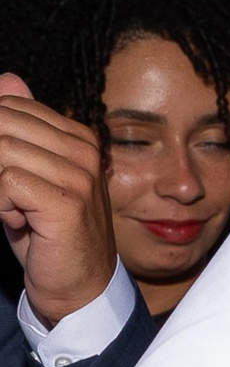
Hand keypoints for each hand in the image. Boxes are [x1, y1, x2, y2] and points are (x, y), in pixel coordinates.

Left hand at [0, 76, 115, 325]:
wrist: (78, 289)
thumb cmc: (46, 234)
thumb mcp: (24, 176)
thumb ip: (15, 131)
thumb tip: (6, 78)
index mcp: (77, 137)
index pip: (10, 107)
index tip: (1, 179)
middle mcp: (84, 150)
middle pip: (3, 124)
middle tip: (2, 195)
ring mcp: (80, 175)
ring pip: (2, 151)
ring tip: (9, 209)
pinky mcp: (67, 202)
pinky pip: (7, 182)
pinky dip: (0, 204)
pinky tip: (16, 221)